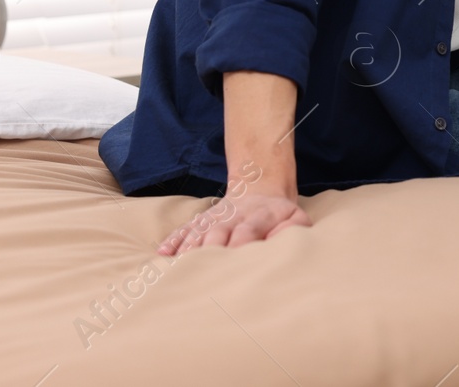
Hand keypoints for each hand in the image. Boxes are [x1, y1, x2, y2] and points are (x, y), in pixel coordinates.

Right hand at [157, 189, 311, 255]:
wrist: (259, 188)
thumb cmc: (279, 214)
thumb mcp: (295, 217)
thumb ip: (293, 229)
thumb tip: (280, 241)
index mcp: (258, 216)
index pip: (248, 229)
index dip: (241, 241)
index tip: (235, 255)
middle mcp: (233, 216)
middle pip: (218, 231)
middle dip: (209, 247)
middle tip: (201, 269)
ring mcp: (214, 218)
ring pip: (198, 231)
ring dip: (188, 248)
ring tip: (179, 268)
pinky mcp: (201, 221)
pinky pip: (184, 230)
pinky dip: (173, 241)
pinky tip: (163, 254)